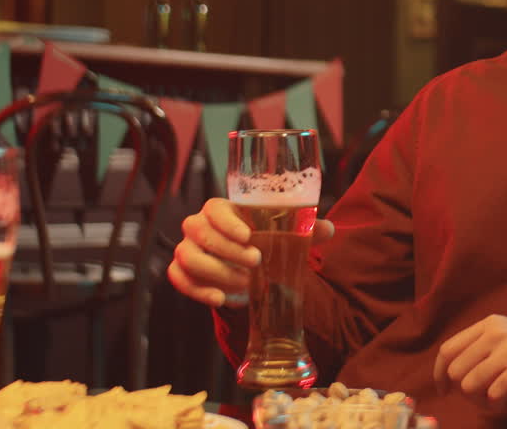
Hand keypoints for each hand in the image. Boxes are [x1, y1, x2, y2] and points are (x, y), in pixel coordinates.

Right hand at [167, 197, 335, 307]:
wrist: (246, 266)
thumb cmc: (263, 241)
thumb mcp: (283, 234)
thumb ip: (305, 230)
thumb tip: (328, 229)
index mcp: (221, 210)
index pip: (214, 208)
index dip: (226, 222)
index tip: (248, 235)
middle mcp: (199, 225)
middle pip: (199, 231)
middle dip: (227, 249)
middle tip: (256, 262)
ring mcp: (187, 248)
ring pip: (188, 256)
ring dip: (216, 271)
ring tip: (244, 284)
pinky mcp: (181, 271)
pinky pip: (178, 278)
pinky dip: (197, 290)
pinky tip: (219, 299)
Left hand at [433, 315, 506, 411]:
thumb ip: (480, 349)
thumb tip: (447, 375)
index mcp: (489, 324)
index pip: (448, 349)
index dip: (439, 374)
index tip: (444, 390)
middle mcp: (497, 332)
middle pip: (456, 371)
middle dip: (465, 392)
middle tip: (484, 398)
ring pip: (470, 385)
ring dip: (481, 402)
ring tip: (498, 400)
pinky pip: (493, 395)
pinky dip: (497, 405)